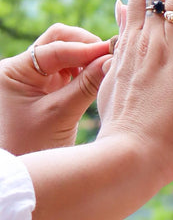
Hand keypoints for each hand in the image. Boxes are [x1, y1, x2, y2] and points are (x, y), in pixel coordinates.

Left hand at [0, 24, 112, 154]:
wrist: (25, 176)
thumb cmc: (33, 147)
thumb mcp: (60, 115)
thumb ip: (85, 87)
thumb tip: (111, 62)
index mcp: (14, 71)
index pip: (52, 48)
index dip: (83, 49)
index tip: (110, 51)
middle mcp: (22, 70)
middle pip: (57, 43)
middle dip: (85, 47)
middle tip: (112, 56)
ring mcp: (36, 80)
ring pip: (65, 57)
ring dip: (88, 60)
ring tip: (110, 69)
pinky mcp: (49, 92)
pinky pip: (70, 75)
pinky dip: (86, 74)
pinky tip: (103, 80)